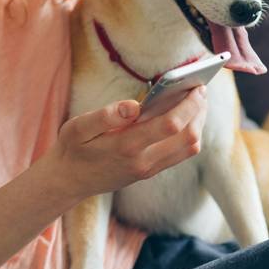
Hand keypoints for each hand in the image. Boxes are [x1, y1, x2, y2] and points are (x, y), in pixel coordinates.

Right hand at [44, 85, 208, 199]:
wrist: (68, 181)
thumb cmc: (73, 148)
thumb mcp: (78, 127)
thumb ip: (105, 116)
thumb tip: (134, 106)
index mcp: (127, 146)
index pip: (171, 124)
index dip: (189, 105)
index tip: (196, 86)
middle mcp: (143, 161)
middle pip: (188, 137)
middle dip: (199, 111)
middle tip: (200, 90)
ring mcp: (149, 169)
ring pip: (189, 148)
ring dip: (198, 124)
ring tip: (196, 101)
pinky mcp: (150, 171)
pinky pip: (181, 154)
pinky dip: (189, 134)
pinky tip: (185, 117)